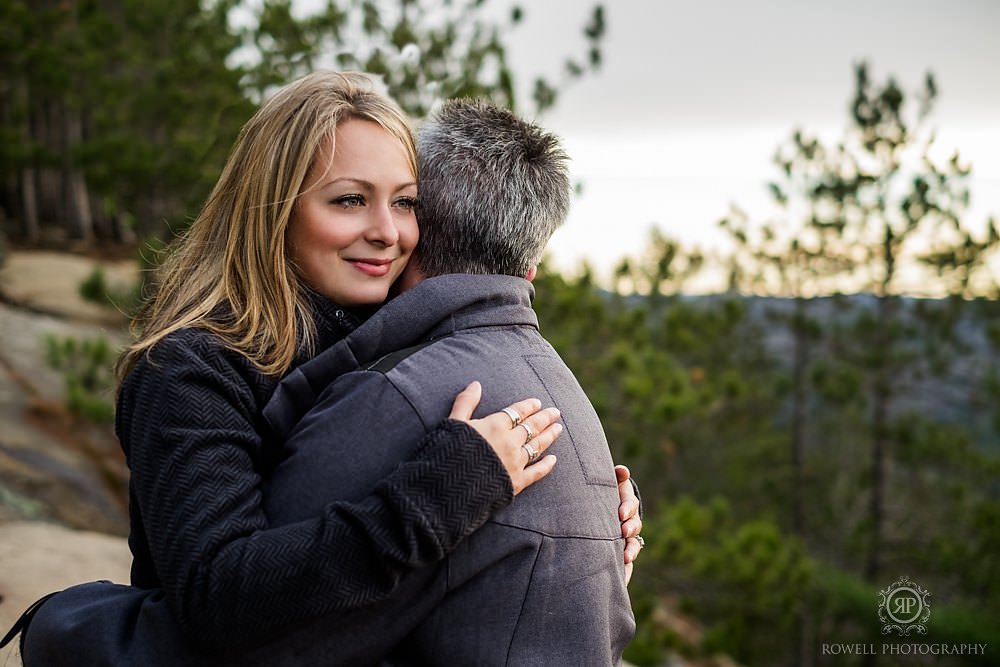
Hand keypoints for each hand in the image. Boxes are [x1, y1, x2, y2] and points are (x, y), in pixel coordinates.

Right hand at [449, 381, 559, 494]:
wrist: (449, 486)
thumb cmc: (449, 452)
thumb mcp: (454, 423)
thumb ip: (466, 402)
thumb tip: (476, 384)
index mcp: (495, 425)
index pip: (517, 412)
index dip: (528, 406)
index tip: (537, 402)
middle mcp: (510, 442)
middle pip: (532, 426)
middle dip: (545, 418)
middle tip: (556, 411)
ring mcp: (515, 462)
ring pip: (538, 446)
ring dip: (549, 436)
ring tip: (559, 428)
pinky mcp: (517, 482)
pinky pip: (536, 472)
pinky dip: (546, 465)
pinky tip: (553, 460)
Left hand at [615, 465, 643, 584]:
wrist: (599, 507)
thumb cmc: (603, 492)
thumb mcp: (610, 482)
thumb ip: (617, 476)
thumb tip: (622, 470)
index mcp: (626, 502)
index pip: (631, 505)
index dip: (627, 508)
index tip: (620, 513)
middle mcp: (629, 520)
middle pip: (635, 525)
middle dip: (630, 528)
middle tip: (623, 532)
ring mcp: (627, 536)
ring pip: (633, 544)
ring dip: (632, 550)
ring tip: (626, 557)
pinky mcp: (621, 550)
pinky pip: (626, 558)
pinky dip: (626, 565)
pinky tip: (622, 571)